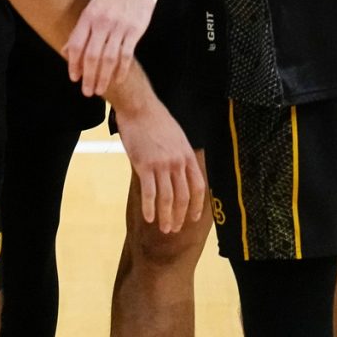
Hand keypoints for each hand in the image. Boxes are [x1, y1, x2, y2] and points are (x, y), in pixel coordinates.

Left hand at [65, 0, 155, 97]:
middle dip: (88, 76)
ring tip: (100, 89)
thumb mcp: (91, 9)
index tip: (74, 78)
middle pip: (92, 55)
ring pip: (109, 58)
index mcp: (89, 16)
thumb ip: (80, 31)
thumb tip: (66, 51)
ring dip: (103, 77)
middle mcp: (102, 22)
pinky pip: (126, 55)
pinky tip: (117, 79)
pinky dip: (121, 70)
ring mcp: (119, 27)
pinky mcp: (134, 31)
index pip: (77, 44)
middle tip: (87, 91)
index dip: (74, 64)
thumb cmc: (111, 0)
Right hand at [115, 93, 203, 233]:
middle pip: (183, 196)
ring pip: (167, 198)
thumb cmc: (155, 120)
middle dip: (180, 215)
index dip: (197, 205)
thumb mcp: (177, 137)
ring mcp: (161, 164)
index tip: (193, 217)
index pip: (197, 187)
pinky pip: (149, 192)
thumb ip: (180, 155)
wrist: (139, 108)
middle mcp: (177, 162)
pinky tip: (148, 218)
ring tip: (164, 228)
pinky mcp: (144, 165)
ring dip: (166, 216)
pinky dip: (150, 207)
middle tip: (175, 228)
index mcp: (187, 156)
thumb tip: (180, 171)